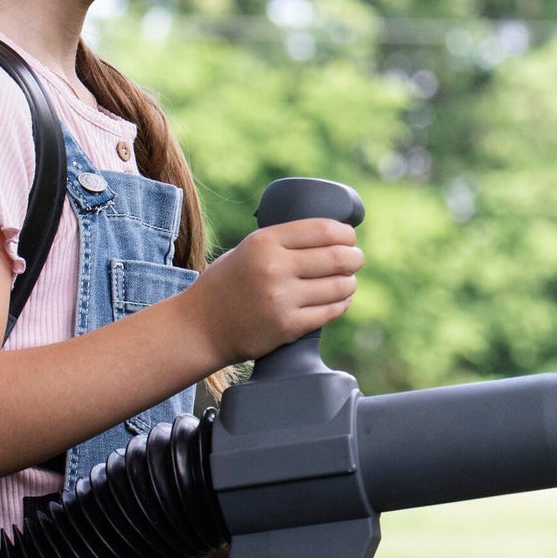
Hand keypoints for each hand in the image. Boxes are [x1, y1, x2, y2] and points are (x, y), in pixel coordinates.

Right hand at [186, 218, 362, 365]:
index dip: (345, 234)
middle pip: (337, 257)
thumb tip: (330, 237)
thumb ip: (283, 243)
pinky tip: (339, 300)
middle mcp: (275, 268)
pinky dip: (341, 304)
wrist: (200, 327)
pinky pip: (330, 311)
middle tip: (356, 259)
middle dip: (354, 258)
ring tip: (348, 281)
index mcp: (265, 242)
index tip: (349, 238)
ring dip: (350, 282)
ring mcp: (282, 299)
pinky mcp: (288, 326)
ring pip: (339, 286)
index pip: (323, 230)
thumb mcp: (248, 249)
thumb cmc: (226, 285)